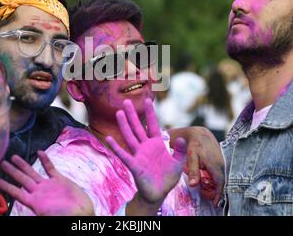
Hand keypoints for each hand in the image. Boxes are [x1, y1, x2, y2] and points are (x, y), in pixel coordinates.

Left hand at [0, 151, 93, 215]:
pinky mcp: (60, 180)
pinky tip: (40, 152)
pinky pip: (50, 168)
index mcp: (34, 202)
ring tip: (14, 157)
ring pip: (33, 172)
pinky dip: (45, 160)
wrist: (81, 214)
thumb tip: (21, 218)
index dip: (6, 186)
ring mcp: (49, 185)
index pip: (16, 192)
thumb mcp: (47, 217)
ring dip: (24, 165)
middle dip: (12, 171)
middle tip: (1, 162)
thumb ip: (38, 214)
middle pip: (22, 179)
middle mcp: (39, 192)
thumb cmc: (65, 217)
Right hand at [106, 98, 186, 213]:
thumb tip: (182, 138)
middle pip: (137, 127)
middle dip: (132, 115)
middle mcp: (146, 146)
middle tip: (126, 101)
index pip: (152, 125)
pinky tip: (109, 139)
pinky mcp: (134, 165)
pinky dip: (116, 147)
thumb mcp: (178, 163)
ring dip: (124, 125)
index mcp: (157, 144)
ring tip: (118, 113)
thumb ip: (180, 150)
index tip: (147, 99)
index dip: (150, 113)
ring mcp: (138, 155)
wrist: (158, 193)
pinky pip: (124, 155)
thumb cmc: (167, 177)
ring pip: (130, 137)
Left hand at [167, 126, 224, 204]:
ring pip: (221, 177)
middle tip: (210, 199)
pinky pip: (220, 173)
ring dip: (217, 186)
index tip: (216, 203)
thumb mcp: (191, 157)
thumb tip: (193, 185)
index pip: (220, 183)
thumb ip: (193, 171)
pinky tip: (210, 182)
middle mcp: (221, 164)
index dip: (219, 194)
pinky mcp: (220, 161)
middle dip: (217, 191)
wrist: (199, 133)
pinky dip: (217, 179)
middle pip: (222, 182)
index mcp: (215, 165)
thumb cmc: (194, 145)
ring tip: (209, 192)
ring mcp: (222, 162)